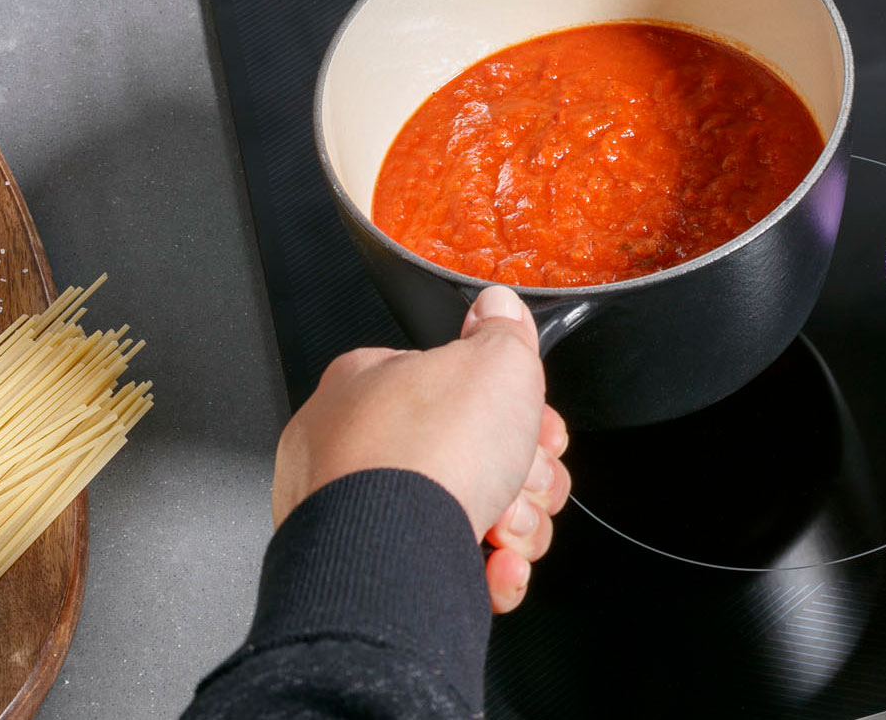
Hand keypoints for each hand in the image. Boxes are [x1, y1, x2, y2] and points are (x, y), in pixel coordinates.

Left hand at [273, 286, 572, 612]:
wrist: (393, 557)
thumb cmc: (427, 456)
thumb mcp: (494, 361)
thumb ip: (503, 331)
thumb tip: (499, 307)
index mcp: (365, 386)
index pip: (452, 386)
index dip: (510, 405)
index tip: (536, 422)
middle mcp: (349, 451)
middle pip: (469, 455)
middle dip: (518, 472)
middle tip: (524, 473)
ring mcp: (359, 519)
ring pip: (464, 514)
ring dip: (511, 521)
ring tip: (507, 522)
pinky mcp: (375, 576)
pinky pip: (445, 568)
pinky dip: (481, 571)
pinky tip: (495, 563)